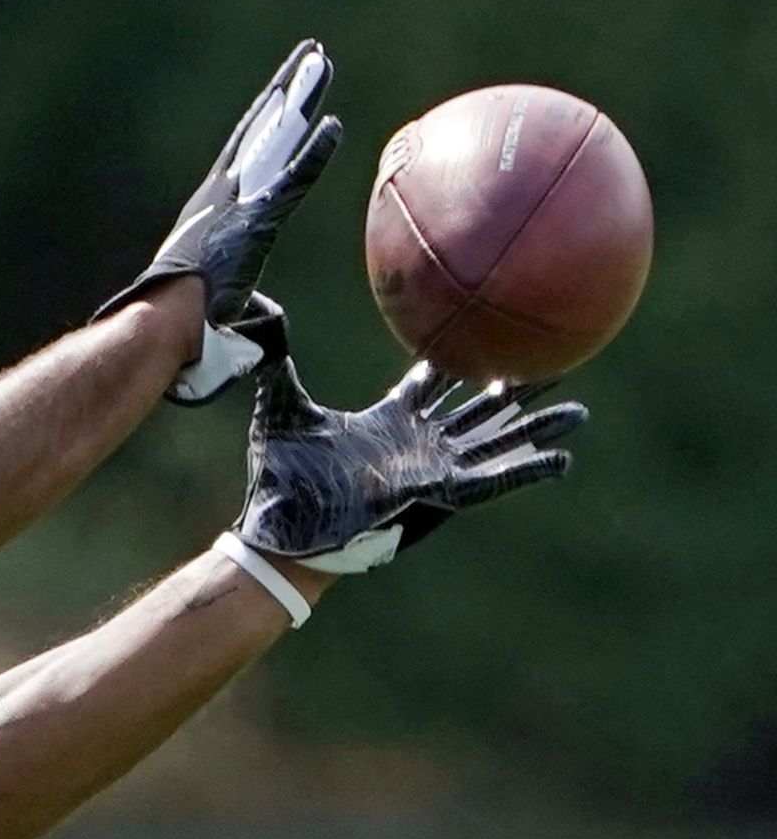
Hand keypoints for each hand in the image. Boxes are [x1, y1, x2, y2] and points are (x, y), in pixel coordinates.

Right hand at [96, 40, 342, 404]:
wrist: (160, 324)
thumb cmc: (174, 325)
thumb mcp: (206, 304)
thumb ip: (228, 303)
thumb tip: (245, 329)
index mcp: (209, 209)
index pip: (243, 153)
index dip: (264, 119)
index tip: (282, 92)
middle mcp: (220, 194)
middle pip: (261, 130)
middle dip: (286, 90)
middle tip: (310, 54)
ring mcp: (236, 203)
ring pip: (275, 140)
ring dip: (300, 101)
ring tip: (323, 63)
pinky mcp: (253, 221)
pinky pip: (290, 181)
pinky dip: (312, 154)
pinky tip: (334, 126)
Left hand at [232, 357, 587, 572]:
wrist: (283, 526)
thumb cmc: (278, 475)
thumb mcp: (280, 406)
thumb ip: (277, 362)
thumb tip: (258, 312)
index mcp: (387, 422)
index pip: (428, 385)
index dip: (450, 362)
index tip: (477, 334)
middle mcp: (417, 444)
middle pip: (476, 409)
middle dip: (512, 388)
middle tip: (548, 363)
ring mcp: (433, 468)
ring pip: (497, 441)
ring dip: (537, 427)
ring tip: (580, 411)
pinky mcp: (440, 493)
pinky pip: (494, 480)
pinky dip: (526, 469)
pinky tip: (562, 459)